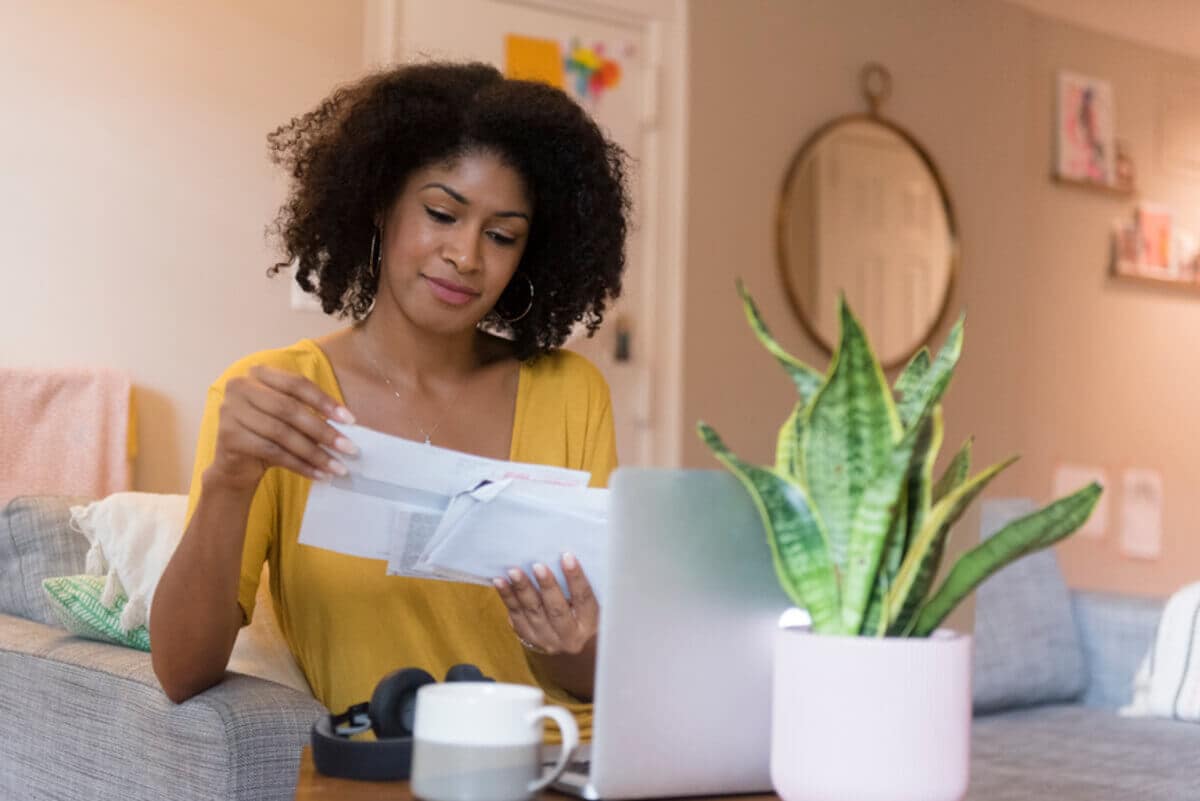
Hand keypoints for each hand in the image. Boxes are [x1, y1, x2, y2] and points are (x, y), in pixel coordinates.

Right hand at [205, 365, 357, 490]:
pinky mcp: (229, 437)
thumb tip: (347, 424)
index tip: (350, 420)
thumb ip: (309, 411)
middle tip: (349, 448)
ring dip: (315, 453)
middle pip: (290, 409)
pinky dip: (301, 465)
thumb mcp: (287, 416)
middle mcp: (239, 387)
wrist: (236, 465)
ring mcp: (230, 411)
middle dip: (324, 431)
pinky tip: (320, 474)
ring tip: (338, 467)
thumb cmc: (269, 434)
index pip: (296, 383)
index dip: (324, 401)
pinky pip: (273, 452)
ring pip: (282, 433)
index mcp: (257, 373)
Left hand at [493, 553, 598, 655]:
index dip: (575, 578)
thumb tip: (566, 556)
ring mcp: (547, 639)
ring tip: (514, 571)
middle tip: (537, 565)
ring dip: (522, 590)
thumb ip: (580, 586)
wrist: (569, 642)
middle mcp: (568, 635)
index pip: (583, 598)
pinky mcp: (529, 637)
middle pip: (556, 609)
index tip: (567, 556)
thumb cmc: (581, 613)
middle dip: (546, 586)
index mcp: (589, 624)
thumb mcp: (589, 605)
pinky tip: (500, 582)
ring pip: (532, 612)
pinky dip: (507, 597)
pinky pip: (516, 616)